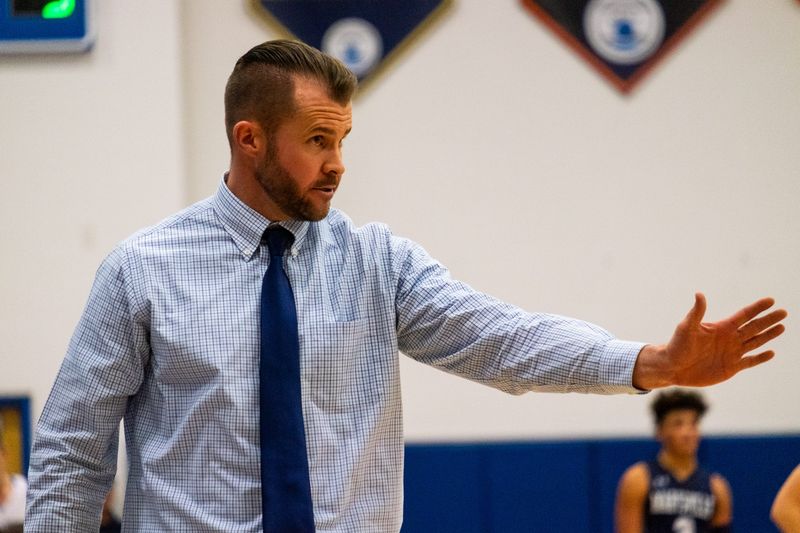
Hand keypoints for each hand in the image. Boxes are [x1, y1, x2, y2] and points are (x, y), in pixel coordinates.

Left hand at [633, 293, 786, 389]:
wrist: (673, 367)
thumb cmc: (677, 345)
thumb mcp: (686, 327)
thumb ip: (696, 312)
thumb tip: (699, 293)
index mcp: (721, 327)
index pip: (744, 315)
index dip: (757, 308)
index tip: (771, 300)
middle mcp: (729, 339)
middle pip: (754, 327)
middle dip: (769, 320)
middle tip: (784, 312)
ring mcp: (731, 353)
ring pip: (755, 342)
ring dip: (768, 336)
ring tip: (782, 327)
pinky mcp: (731, 367)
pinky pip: (749, 362)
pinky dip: (760, 358)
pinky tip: (771, 353)